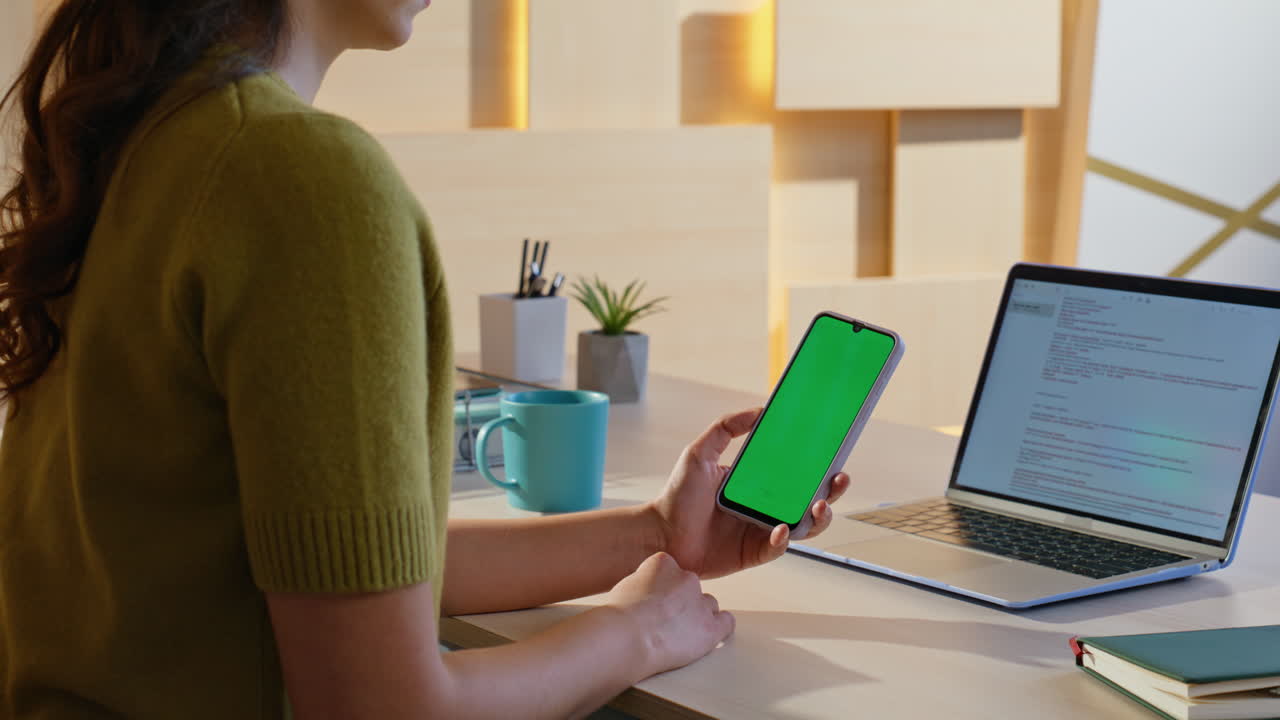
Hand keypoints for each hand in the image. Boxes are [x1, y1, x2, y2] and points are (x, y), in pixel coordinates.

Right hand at [603, 552, 733, 676]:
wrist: (626, 638)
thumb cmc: (618, 617)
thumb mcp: (625, 587)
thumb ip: (643, 584)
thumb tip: (647, 595)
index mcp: (664, 564)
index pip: (669, 569)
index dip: (661, 588)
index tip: (653, 601)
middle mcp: (687, 578)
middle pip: (690, 587)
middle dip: (680, 602)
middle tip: (663, 620)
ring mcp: (701, 602)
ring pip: (708, 605)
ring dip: (697, 616)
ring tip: (679, 633)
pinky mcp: (711, 627)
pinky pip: (726, 622)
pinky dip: (718, 628)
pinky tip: (705, 636)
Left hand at [647, 409, 850, 578]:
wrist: (660, 533)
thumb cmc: (678, 495)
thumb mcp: (700, 452)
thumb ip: (727, 427)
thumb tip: (760, 409)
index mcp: (759, 483)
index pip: (798, 473)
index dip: (820, 465)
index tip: (835, 451)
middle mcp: (766, 507)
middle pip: (811, 500)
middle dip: (832, 491)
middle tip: (839, 479)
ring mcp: (762, 531)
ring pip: (804, 527)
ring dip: (818, 518)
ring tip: (820, 506)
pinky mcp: (754, 554)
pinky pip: (777, 548)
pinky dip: (783, 540)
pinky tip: (781, 530)